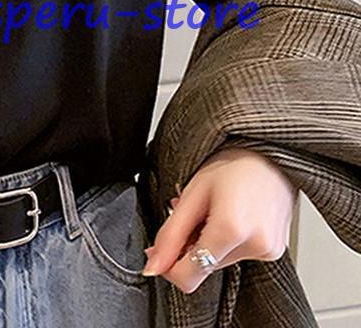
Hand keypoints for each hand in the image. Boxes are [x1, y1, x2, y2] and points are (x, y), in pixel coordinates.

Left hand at [141, 146, 296, 293]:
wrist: (269, 152)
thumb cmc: (233, 163)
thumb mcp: (192, 193)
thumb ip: (170, 234)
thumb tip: (154, 265)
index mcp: (231, 230)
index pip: (189, 276)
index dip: (167, 265)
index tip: (158, 249)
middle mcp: (255, 246)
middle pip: (203, 267)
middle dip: (189, 245)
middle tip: (191, 213)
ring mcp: (269, 251)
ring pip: (218, 261)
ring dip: (207, 240)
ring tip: (212, 209)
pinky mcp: (275, 251)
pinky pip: (237, 255)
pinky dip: (224, 240)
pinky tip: (227, 215)